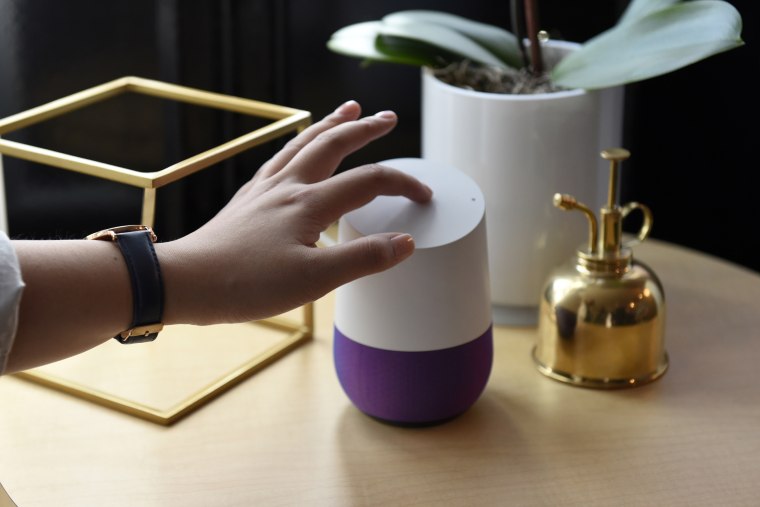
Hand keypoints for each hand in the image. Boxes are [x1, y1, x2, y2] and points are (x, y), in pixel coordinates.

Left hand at [157, 100, 432, 324]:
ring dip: (330, 125)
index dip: (403, 183)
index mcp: (309, 204)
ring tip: (347, 110)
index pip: (369, 181)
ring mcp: (264, 190)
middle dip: (364, 129)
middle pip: (333, 144)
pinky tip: (297, 152)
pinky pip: (280, 160)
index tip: (425, 195)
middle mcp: (287, 187)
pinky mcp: (247, 200)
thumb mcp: (315, 280)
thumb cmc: (246, 284)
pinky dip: (298, 146)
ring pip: (303, 144)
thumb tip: (406, 243)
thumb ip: (363, 258)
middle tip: (387, 117)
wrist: (186, 282)